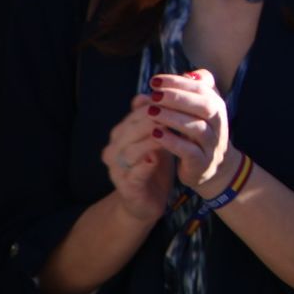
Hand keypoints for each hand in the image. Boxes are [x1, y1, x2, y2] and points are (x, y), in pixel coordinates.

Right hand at [100, 100, 176, 222]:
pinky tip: (157, 159)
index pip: (137, 113)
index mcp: (121, 134)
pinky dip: (145, 165)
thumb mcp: (157, 139)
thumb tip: (165, 91)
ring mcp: (117, 169)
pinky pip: (133, 173)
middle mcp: (114, 149)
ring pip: (130, 149)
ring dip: (151, 140)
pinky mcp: (125, 187)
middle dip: (155, 119)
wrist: (146, 202)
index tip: (179, 99)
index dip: (158, 105)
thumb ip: (158, 119)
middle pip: (132, 128)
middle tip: (177, 113)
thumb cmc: (153, 166)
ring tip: (171, 132)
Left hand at [145, 69, 238, 197]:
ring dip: (173, 118)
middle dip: (179, 98)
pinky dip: (173, 142)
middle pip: (205, 106)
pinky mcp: (202, 162)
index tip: (155, 81)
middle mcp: (218, 123)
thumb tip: (186, 74)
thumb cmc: (200, 132)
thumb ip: (195, 90)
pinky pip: (190, 151)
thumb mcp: (201, 109)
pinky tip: (156, 134)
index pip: (202, 88)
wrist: (213, 167)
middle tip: (155, 94)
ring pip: (197, 128)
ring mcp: (212, 143)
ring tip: (151, 112)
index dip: (178, 83)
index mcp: (216, 106)